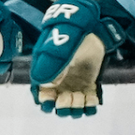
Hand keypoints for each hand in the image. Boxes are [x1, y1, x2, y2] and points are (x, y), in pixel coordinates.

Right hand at [27, 0, 120, 116]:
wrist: (91, 27)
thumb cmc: (70, 34)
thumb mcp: (59, 46)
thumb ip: (52, 63)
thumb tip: (45, 84)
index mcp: (46, 73)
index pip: (41, 94)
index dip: (45, 102)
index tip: (51, 102)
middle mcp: (59, 82)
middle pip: (57, 104)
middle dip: (63, 106)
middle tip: (71, 97)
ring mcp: (74, 84)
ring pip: (72, 105)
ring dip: (76, 107)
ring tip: (82, 97)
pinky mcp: (89, 84)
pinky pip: (88, 101)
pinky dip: (90, 105)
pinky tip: (93, 101)